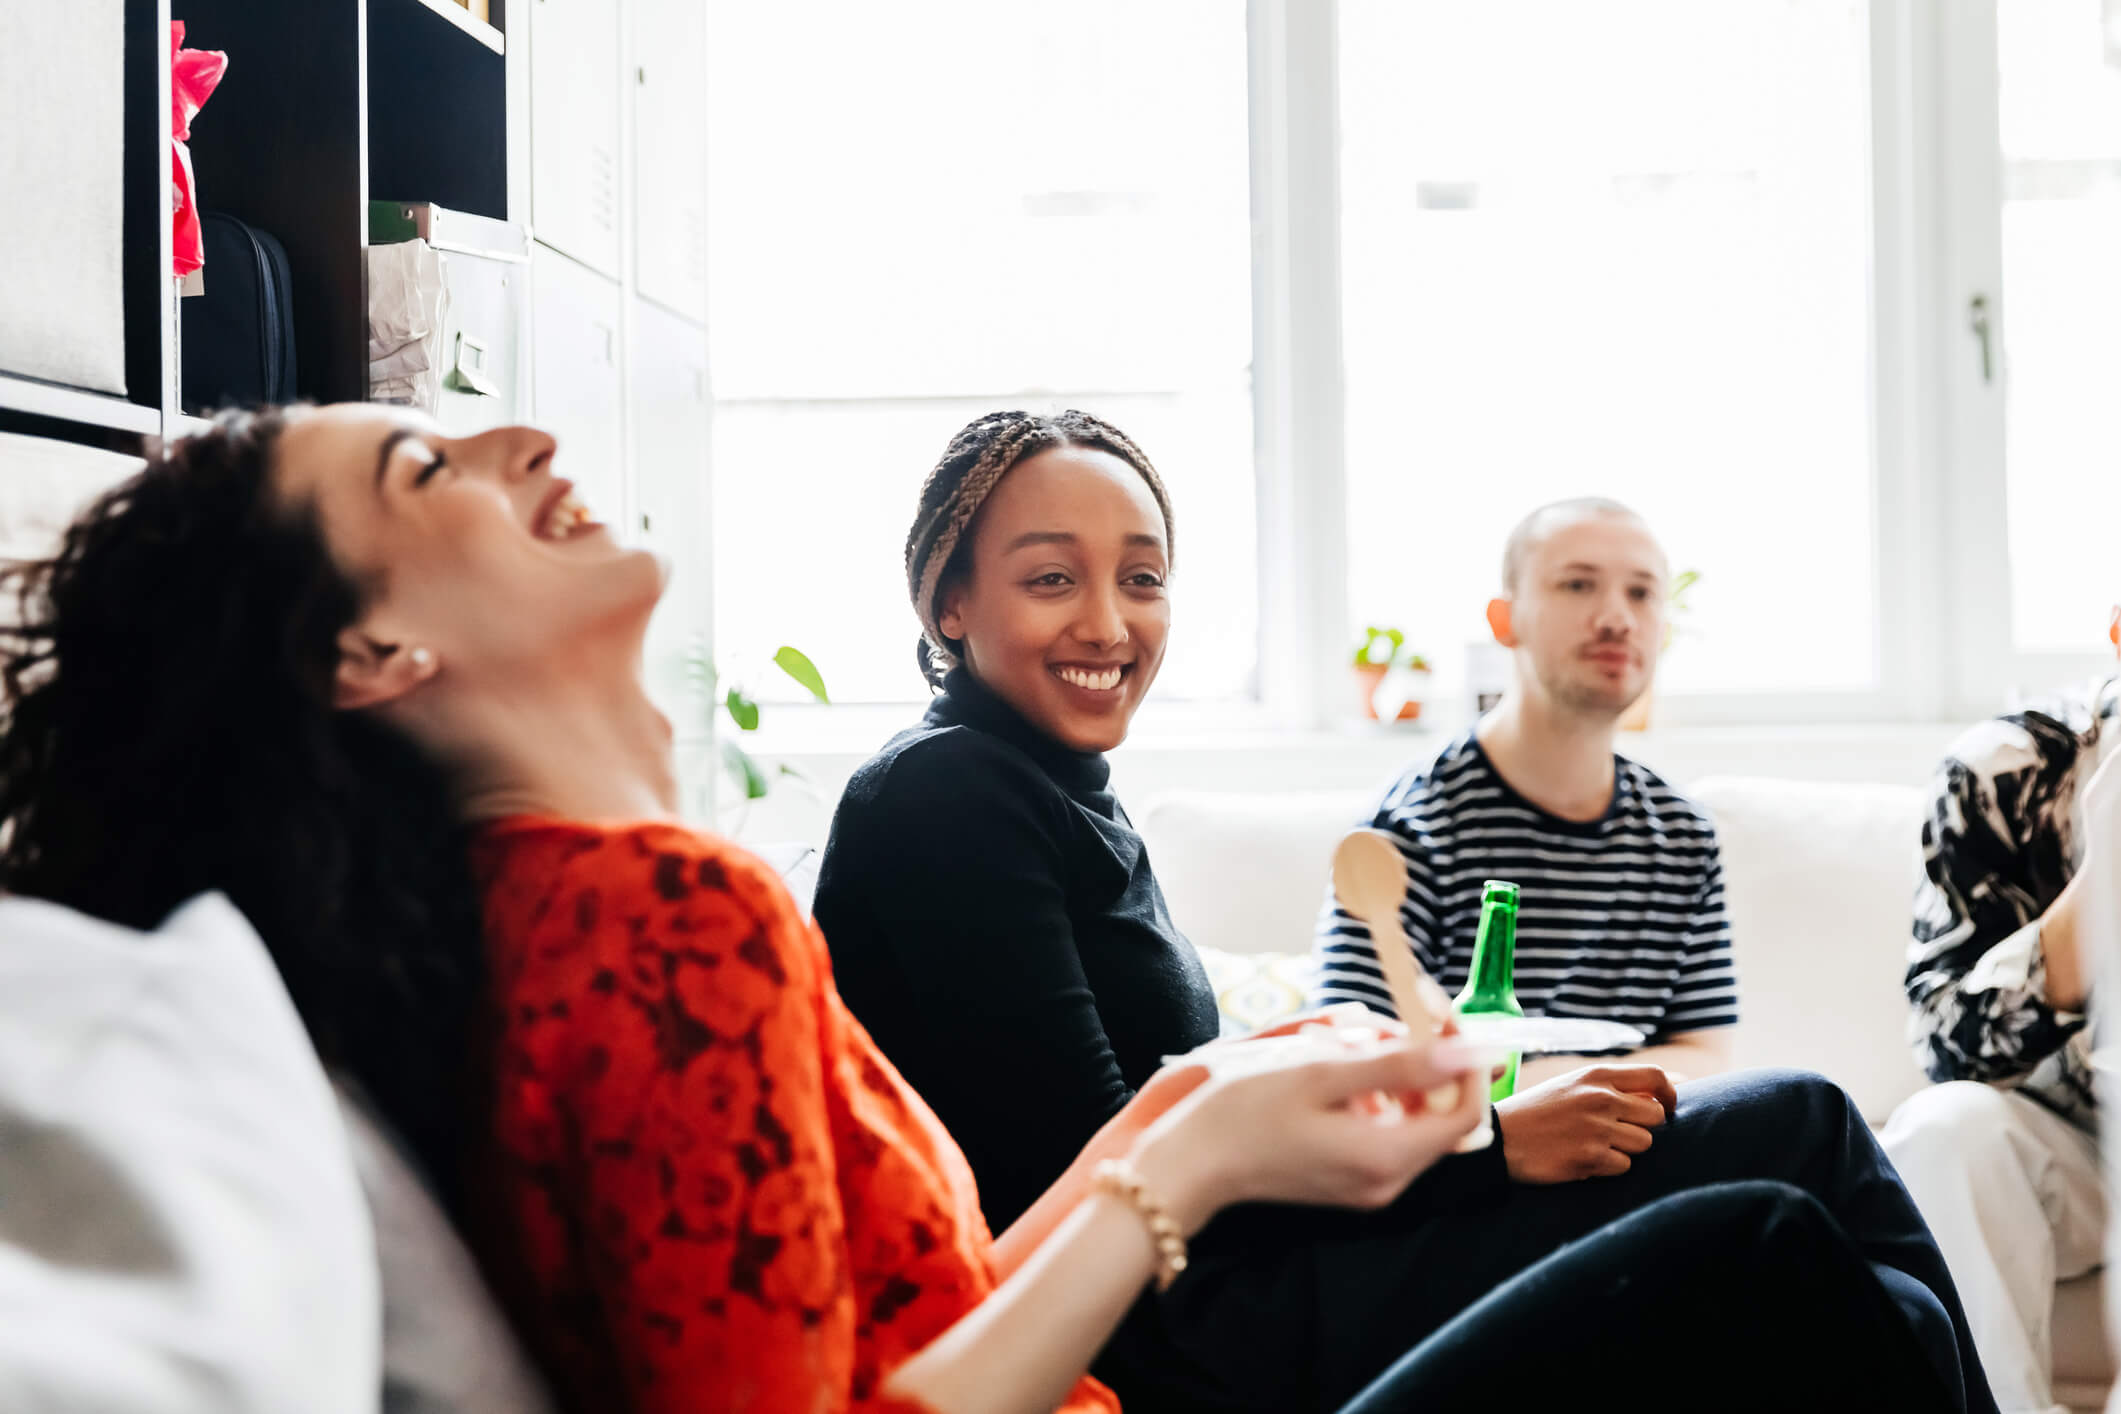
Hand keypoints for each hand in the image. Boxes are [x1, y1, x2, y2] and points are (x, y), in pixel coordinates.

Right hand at [1128, 1034, 1488, 1232]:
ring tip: (1340, 1042)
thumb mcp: (1321, 1075)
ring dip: (1392, 1074)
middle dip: (1422, 1060)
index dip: (1463, 1059)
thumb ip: (1400, 1065)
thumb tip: (1466, 1052)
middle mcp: (1387, 1182)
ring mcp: (1368, 1186)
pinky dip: (1370, 1096)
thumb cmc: (1245, 1113)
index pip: (1465, 1110)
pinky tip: (1328, 1072)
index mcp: (1387, 1158)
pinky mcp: (1348, 1181)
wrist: (1190, 1164)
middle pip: (1439, 1114)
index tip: (1439, 1015)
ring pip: (1410, 1120)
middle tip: (1383, 1020)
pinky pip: (1383, 1133)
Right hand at [1494, 1063, 1677, 1183]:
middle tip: (1619, 1132)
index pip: (1655, 1076)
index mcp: (1596, 1075)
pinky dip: (1608, 1166)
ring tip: (1595, 1144)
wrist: (1500, 1138)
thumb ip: (1612, 1086)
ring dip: (1625, 1149)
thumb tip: (1666, 1090)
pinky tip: (1583, 1158)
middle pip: (1655, 1116)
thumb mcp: (1572, 1085)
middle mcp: (1600, 1098)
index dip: (1670, 1093)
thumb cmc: (1538, 1110)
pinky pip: (1624, 1166)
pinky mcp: (1590, 1157)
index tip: (1668, 1107)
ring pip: (1643, 1144)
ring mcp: (1596, 1129)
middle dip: (1643, 1127)